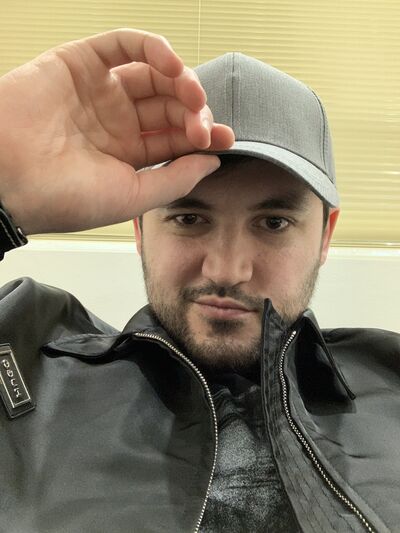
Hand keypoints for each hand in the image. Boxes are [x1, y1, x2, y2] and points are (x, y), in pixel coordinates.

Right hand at [0, 28, 233, 234]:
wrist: (8, 180)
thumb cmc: (62, 197)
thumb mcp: (131, 197)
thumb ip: (175, 178)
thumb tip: (212, 162)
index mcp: (126, 157)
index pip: (173, 139)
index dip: (202, 136)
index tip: (225, 139)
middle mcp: (115, 123)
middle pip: (168, 107)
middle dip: (193, 112)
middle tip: (205, 123)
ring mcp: (99, 93)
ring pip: (152, 75)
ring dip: (180, 81)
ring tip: (193, 95)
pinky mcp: (80, 64)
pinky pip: (123, 46)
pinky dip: (153, 48)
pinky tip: (172, 65)